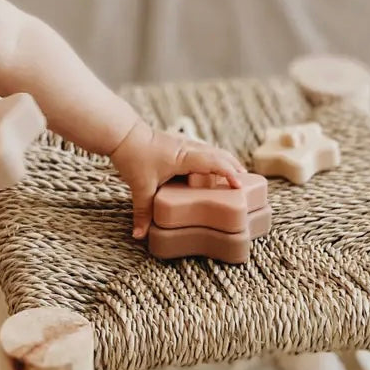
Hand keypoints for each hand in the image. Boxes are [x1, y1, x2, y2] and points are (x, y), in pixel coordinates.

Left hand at [108, 120, 254, 239]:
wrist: (123, 134)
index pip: (214, 162)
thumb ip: (143, 212)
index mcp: (184, 157)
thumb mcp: (139, 186)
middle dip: (234, 167)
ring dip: (224, 162)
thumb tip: (140, 235)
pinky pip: (203, 151)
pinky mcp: (179, 144)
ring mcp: (184, 144)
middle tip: (246, 182)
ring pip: (212, 151)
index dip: (229, 173)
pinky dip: (213, 159)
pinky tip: (211, 170)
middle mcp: (188, 148)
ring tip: (234, 176)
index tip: (240, 186)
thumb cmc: (134, 156)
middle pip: (219, 154)